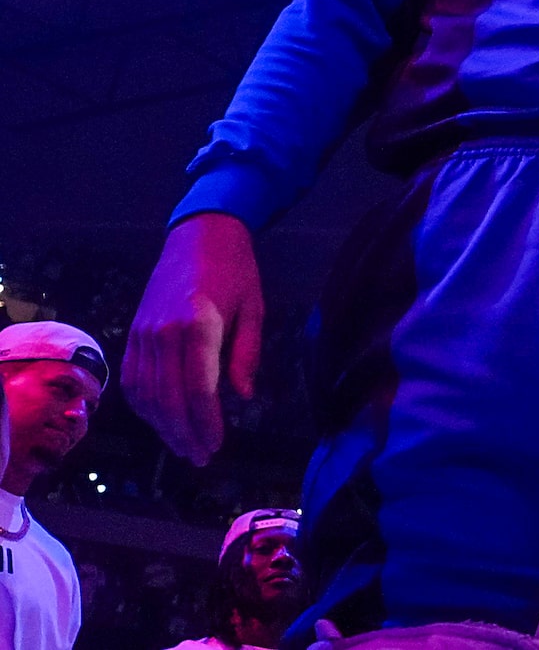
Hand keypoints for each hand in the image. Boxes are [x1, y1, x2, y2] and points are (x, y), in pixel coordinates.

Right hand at [123, 212, 262, 464]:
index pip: (199, 389)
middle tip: (201, 457)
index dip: (206, 423)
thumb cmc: (235, 268)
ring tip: (183, 446)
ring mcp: (143, 334)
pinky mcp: (133, 333)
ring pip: (146, 394)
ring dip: (162, 426)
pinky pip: (132, 379)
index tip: (216, 445)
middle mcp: (163, 333)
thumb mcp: (254, 306)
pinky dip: (144, 405)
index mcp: (197, 325)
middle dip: (184, 433)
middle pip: (169, 398)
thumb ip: (247, 353)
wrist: (198, 233)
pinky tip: (160, 420)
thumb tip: (243, 396)